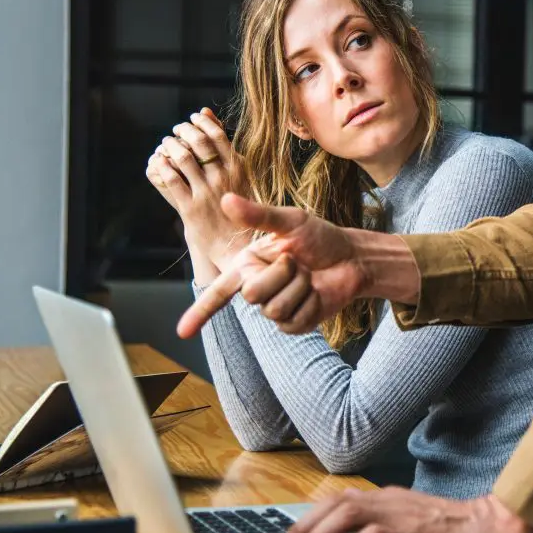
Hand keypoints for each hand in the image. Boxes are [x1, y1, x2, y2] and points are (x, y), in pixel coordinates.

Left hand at [145, 109, 252, 269]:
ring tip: (167, 143)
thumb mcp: (239, 174)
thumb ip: (222, 144)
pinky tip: (159, 162)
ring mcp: (206, 193)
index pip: (217, 135)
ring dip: (170, 146)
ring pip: (183, 158)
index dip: (201, 123)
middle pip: (199, 143)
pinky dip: (162, 166)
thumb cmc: (238, 206)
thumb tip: (205, 111)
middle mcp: (223, 179)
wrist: (236, 244)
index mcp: (239, 169)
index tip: (192, 119)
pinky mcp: (190, 208)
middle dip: (184, 131)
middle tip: (177, 130)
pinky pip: (172, 180)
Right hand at [176, 194, 368, 337]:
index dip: (199, 312)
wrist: (351, 258)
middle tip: (297, 261)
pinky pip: (294, 321)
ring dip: (299, 287)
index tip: (181, 332)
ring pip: (274, 309)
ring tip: (308, 276)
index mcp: (248, 265)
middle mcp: (257, 288)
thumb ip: (258, 215)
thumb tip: (225, 199)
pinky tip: (317, 293)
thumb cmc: (320, 237)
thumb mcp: (291, 221)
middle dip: (281, 274)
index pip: (218, 292)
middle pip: (252, 294)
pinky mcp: (295, 324)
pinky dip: (310, 303)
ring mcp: (276, 309)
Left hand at [282, 489, 532, 532]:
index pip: (341, 500)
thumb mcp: (411, 522)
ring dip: (322, 530)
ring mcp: (400, 513)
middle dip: (308, 524)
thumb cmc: (452, 529)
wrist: (490, 526)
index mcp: (389, 498)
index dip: (313, 518)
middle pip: (338, 503)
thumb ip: (384, 528)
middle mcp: (390, 500)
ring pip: (348, 512)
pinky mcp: (409, 530)